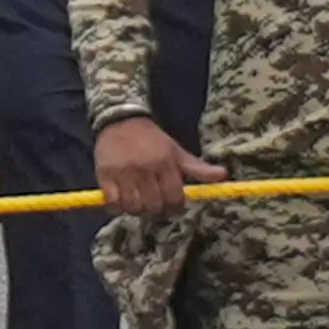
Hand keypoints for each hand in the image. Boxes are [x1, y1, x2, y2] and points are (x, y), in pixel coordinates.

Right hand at [94, 115, 220, 217]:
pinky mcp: (105, 174)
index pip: (174, 198)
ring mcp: (124, 172)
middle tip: (152, 202)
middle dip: (155, 209)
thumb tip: (223, 175)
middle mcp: (145, 168)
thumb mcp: (177, 151)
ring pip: (133, 207)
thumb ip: (198, 167)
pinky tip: (120, 200)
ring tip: (137, 202)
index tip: (169, 202)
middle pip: (154, 206)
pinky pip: (112, 202)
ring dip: (136, 209)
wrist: (121, 118)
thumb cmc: (153, 139)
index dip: (174, 205)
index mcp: (165, 163)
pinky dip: (117, 207)